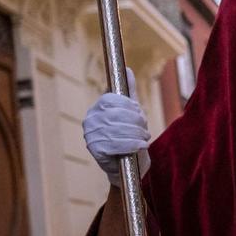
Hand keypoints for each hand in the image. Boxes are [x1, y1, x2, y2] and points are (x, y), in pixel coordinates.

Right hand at [82, 69, 149, 187]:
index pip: (112, 99)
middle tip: (145, 130)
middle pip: (117, 114)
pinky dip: (133, 145)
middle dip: (136, 122)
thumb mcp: (131, 111)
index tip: (140, 115)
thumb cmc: (129, 135)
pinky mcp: (95, 150)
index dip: (130, 107)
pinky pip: (117, 144)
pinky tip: (139, 146)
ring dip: (137, 134)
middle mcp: (90, 120)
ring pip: (119, 129)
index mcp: (98, 107)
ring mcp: (91, 135)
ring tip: (144, 139)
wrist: (127, 165)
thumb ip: (129, 91)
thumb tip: (128, 69)